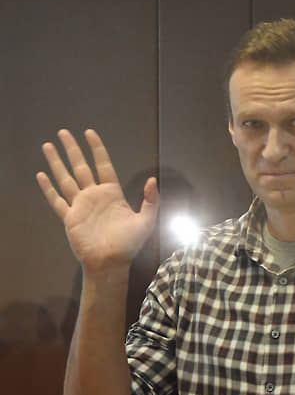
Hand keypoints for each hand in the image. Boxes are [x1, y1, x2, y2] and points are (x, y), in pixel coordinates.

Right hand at [36, 129, 158, 271]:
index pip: (103, 165)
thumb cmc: (130, 243)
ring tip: (48, 146)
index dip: (97, 149)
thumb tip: (153, 180)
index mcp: (112, 193)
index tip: (90, 133)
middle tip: (63, 132)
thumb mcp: (146, 220)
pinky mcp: (70, 217)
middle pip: (80, 167)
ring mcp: (80, 206)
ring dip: (57, 162)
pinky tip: (41, 175)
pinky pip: (57, 200)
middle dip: (73, 149)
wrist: (111, 262)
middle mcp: (94, 196)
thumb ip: (150, 200)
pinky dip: (48, 188)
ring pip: (66, 179)